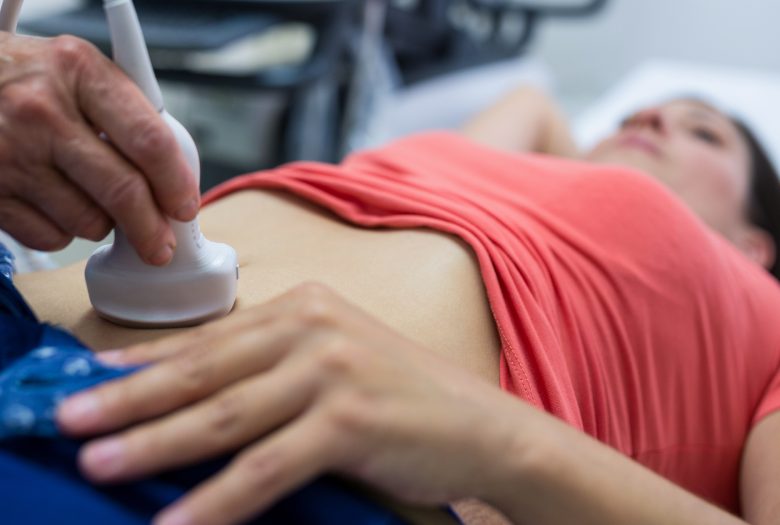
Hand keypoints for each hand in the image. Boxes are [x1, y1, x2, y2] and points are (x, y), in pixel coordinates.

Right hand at [0, 33, 198, 264]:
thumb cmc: (21, 78)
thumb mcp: (74, 70)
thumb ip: (125, 114)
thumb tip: (172, 179)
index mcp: (78, 71)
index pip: (149, 140)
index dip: (176, 183)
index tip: (186, 207)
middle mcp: (41, 110)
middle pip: (123, 191)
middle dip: (151, 229)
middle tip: (161, 245)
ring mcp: (10, 152)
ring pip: (89, 222)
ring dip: (101, 224)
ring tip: (86, 196)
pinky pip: (50, 236)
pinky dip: (62, 232)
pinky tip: (51, 202)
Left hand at [57, 283, 526, 524]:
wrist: (478, 425)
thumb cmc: (402, 395)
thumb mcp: (331, 363)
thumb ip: (269, 369)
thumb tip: (197, 396)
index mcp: (303, 307)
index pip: (208, 336)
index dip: (145, 361)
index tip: (92, 378)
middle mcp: (312, 327)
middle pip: (205, 370)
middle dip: (131, 399)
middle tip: (69, 420)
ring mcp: (331, 369)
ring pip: (225, 415)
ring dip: (155, 445)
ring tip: (100, 464)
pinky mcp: (349, 419)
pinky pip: (266, 467)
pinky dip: (217, 500)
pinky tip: (178, 523)